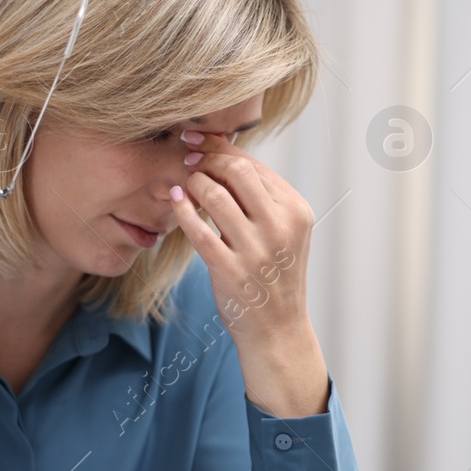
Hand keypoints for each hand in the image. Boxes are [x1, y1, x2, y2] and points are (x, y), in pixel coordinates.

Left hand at [168, 131, 329, 417]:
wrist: (277, 329)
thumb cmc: (273, 275)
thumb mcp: (281, 231)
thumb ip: (259, 196)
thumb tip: (221, 151)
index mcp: (296, 211)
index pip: (254, 166)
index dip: (221, 148)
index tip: (197, 141)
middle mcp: (281, 227)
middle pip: (237, 172)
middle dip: (206, 159)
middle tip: (186, 158)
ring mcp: (256, 251)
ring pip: (216, 195)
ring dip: (193, 183)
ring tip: (182, 183)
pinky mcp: (231, 271)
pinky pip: (197, 230)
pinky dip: (182, 210)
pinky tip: (175, 202)